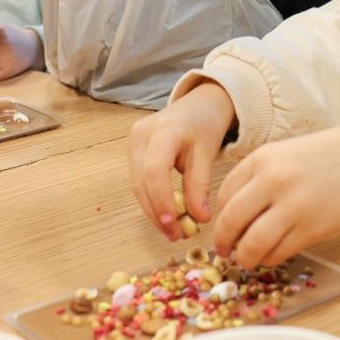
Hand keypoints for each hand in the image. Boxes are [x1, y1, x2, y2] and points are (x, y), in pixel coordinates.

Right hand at [129, 80, 236, 240]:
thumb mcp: (207, 153)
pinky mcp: (133, 150)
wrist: (198, 104)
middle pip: (141, 182)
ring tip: (172, 230)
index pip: (155, 171)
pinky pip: (138, 181)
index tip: (173, 226)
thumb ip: (200, 186)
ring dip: (152, 210)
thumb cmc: (204, 125)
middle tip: (174, 235)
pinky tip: (165, 214)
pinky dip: (151, 199)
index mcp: (163, 130)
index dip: (161, 201)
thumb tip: (199, 220)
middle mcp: (141, 134)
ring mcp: (133, 141)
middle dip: (156, 212)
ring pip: (137, 184)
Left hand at [211, 122, 339, 267]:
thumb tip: (230, 219)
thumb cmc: (318, 159)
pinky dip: (269, 259)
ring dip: (244, 257)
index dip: (219, 218)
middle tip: (225, 251)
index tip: (223, 228)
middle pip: (231, 222)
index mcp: (260, 159)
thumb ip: (254, 180)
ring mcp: (293, 206)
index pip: (223, 197)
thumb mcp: (280, 156)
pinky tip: (271, 255)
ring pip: (253, 244)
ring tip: (247, 259)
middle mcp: (273, 181)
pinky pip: (279, 252)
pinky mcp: (312, 228)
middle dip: (223, 243)